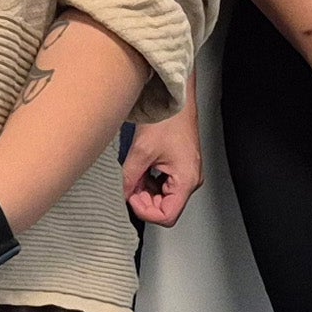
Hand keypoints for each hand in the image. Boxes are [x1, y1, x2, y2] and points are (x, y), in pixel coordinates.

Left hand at [123, 107, 204, 227]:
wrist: (175, 96)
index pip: (167, 216)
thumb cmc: (168, 117)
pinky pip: (163, 183)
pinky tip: (139, 168)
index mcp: (187, 180)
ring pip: (162, 195)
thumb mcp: (142, 150)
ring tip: (133, 173)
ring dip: (144, 189)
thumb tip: (121, 194)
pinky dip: (148, 180)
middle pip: (165, 207)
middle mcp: (190, 180)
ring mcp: (185, 173)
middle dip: (143, 199)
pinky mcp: (179, 165)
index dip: (146, 211)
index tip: (131, 198)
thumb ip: (129, 177)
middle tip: (128, 185)